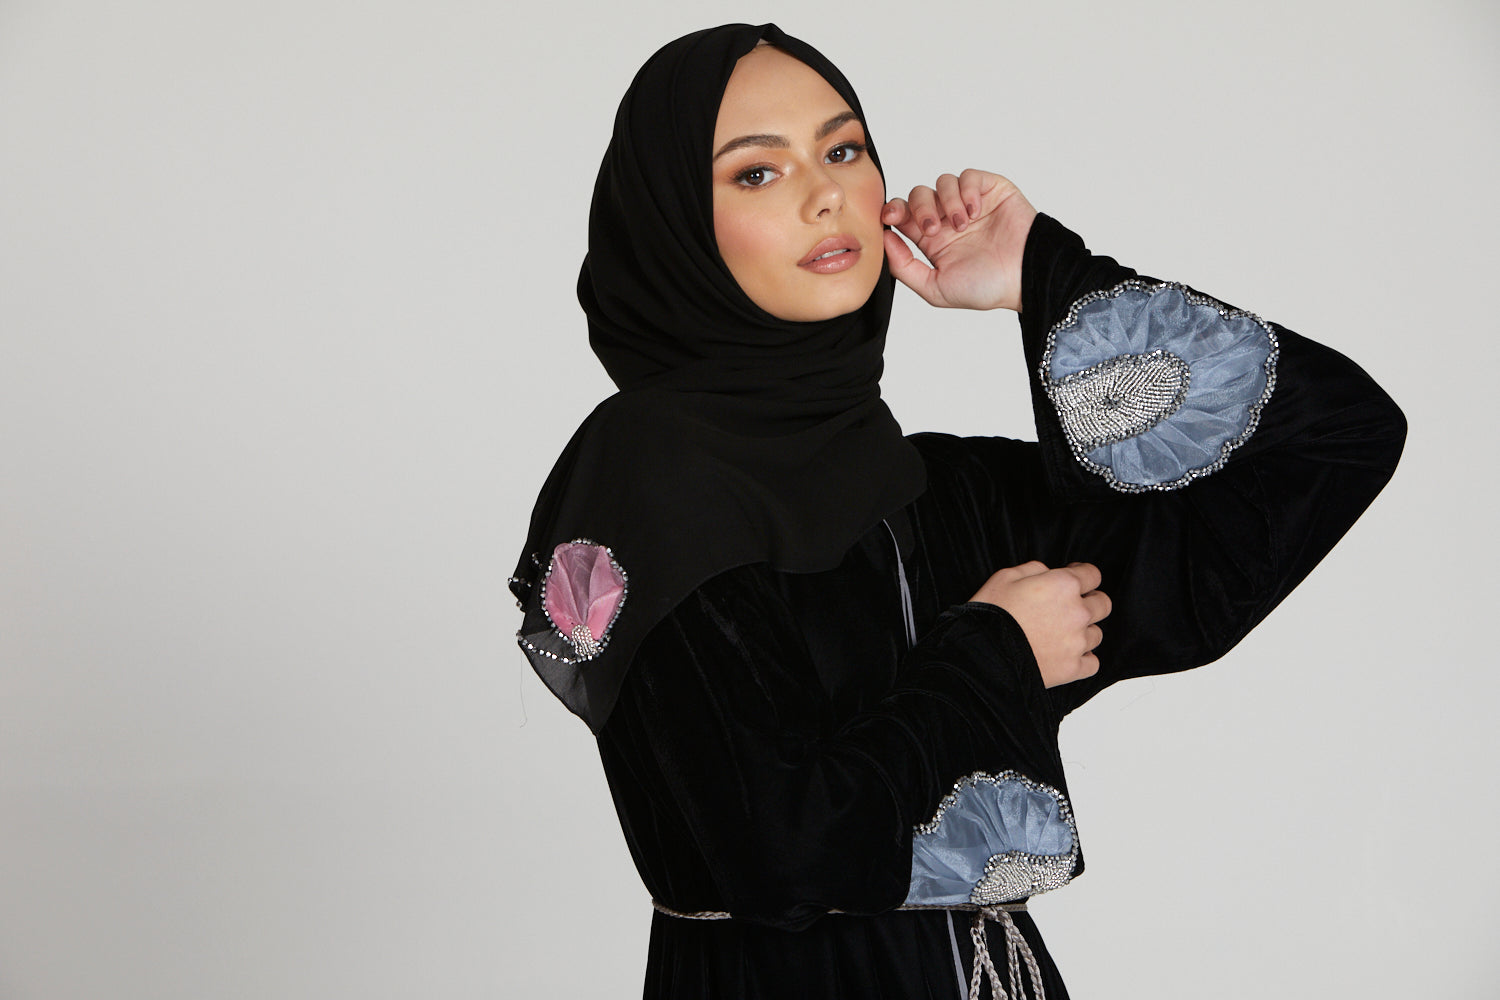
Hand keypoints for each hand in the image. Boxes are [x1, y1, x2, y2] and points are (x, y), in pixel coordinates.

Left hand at [881, 169, 1036, 311]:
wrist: (1026, 277)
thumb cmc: (986, 288)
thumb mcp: (935, 288)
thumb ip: (904, 267)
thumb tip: (884, 239)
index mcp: (933, 241)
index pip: (903, 215)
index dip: (892, 211)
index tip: (889, 218)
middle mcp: (949, 220)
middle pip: (918, 194)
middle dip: (919, 208)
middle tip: (934, 229)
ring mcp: (969, 204)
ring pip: (942, 182)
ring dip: (946, 201)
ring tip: (962, 224)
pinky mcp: (991, 190)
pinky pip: (968, 176)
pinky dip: (966, 190)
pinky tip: (975, 211)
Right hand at [970, 561, 1109, 687]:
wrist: (981, 655)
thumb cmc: (990, 614)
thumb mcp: (1004, 577)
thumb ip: (1034, 569)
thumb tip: (1047, 573)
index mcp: (1064, 585)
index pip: (1092, 574)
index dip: (1082, 574)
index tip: (1074, 578)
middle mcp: (1078, 612)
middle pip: (1103, 604)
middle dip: (1090, 601)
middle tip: (1071, 606)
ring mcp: (1078, 642)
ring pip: (1097, 634)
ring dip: (1084, 632)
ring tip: (1062, 634)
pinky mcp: (1073, 668)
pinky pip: (1093, 663)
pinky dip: (1083, 659)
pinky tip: (1068, 655)